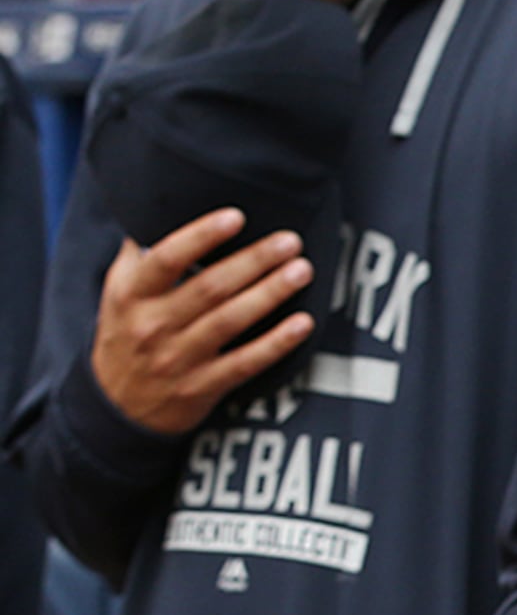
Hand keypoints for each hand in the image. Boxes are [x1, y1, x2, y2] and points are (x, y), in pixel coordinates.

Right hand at [91, 208, 317, 437]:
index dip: (201, 236)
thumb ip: (141, 255)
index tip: (235, 216)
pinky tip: (303, 323)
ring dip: (271, 293)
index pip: (165, 259)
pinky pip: (246, 362)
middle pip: (210, 287)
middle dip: (254, 261)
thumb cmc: (126, 334)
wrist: (115, 406)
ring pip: (231, 321)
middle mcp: (153, 325)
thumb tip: (163, 208)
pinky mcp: (203, 386)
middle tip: (289, 241)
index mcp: (131, 295)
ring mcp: (178, 358)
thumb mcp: (119, 293)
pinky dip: (277, 342)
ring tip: (302, 270)